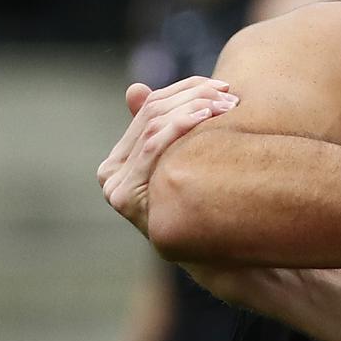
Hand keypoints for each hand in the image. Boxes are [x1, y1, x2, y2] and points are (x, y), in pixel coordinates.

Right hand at [97, 76, 238, 234]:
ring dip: (192, 108)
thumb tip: (134, 89)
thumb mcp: (186, 161)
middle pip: (152, 114)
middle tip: (231, 95)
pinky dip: (179, 126)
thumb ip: (165, 127)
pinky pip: (153, 148)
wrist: (215, 256)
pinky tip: (207, 118)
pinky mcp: (124, 197)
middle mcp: (110, 173)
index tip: (224, 85)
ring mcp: (115, 187)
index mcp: (120, 159)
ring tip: (226, 106)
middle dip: (194, 97)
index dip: (187, 88)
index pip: (151, 105)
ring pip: (153, 127)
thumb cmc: (205, 205)